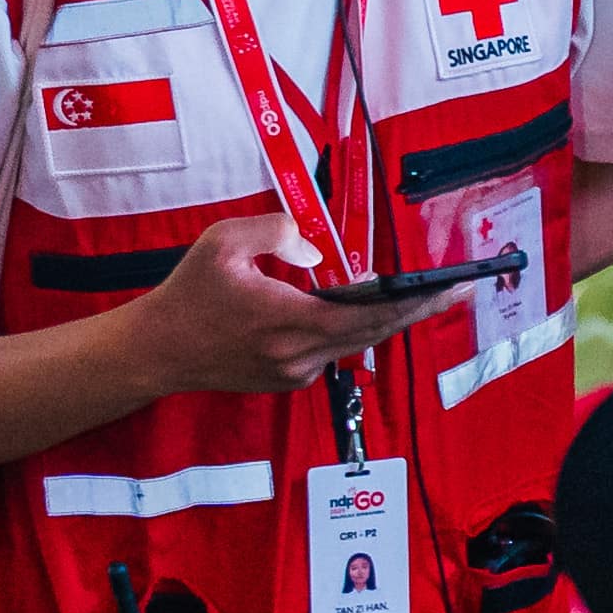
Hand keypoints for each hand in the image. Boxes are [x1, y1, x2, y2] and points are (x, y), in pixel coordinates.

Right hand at [128, 214, 422, 399]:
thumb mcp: (224, 242)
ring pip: (356, 343)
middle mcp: (299, 354)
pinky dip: (352, 329)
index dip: (415, 302)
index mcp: (288, 320)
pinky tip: (364, 309)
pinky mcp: (288, 380)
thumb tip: (316, 249)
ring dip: (387, 320)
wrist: (157, 351)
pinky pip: (332, 351)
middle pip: (374, 331)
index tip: (450, 288)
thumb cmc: (188, 294)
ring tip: (421, 296)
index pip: (369, 313)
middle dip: (417, 309)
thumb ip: (277, 232)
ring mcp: (295, 372)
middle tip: (455, 290)